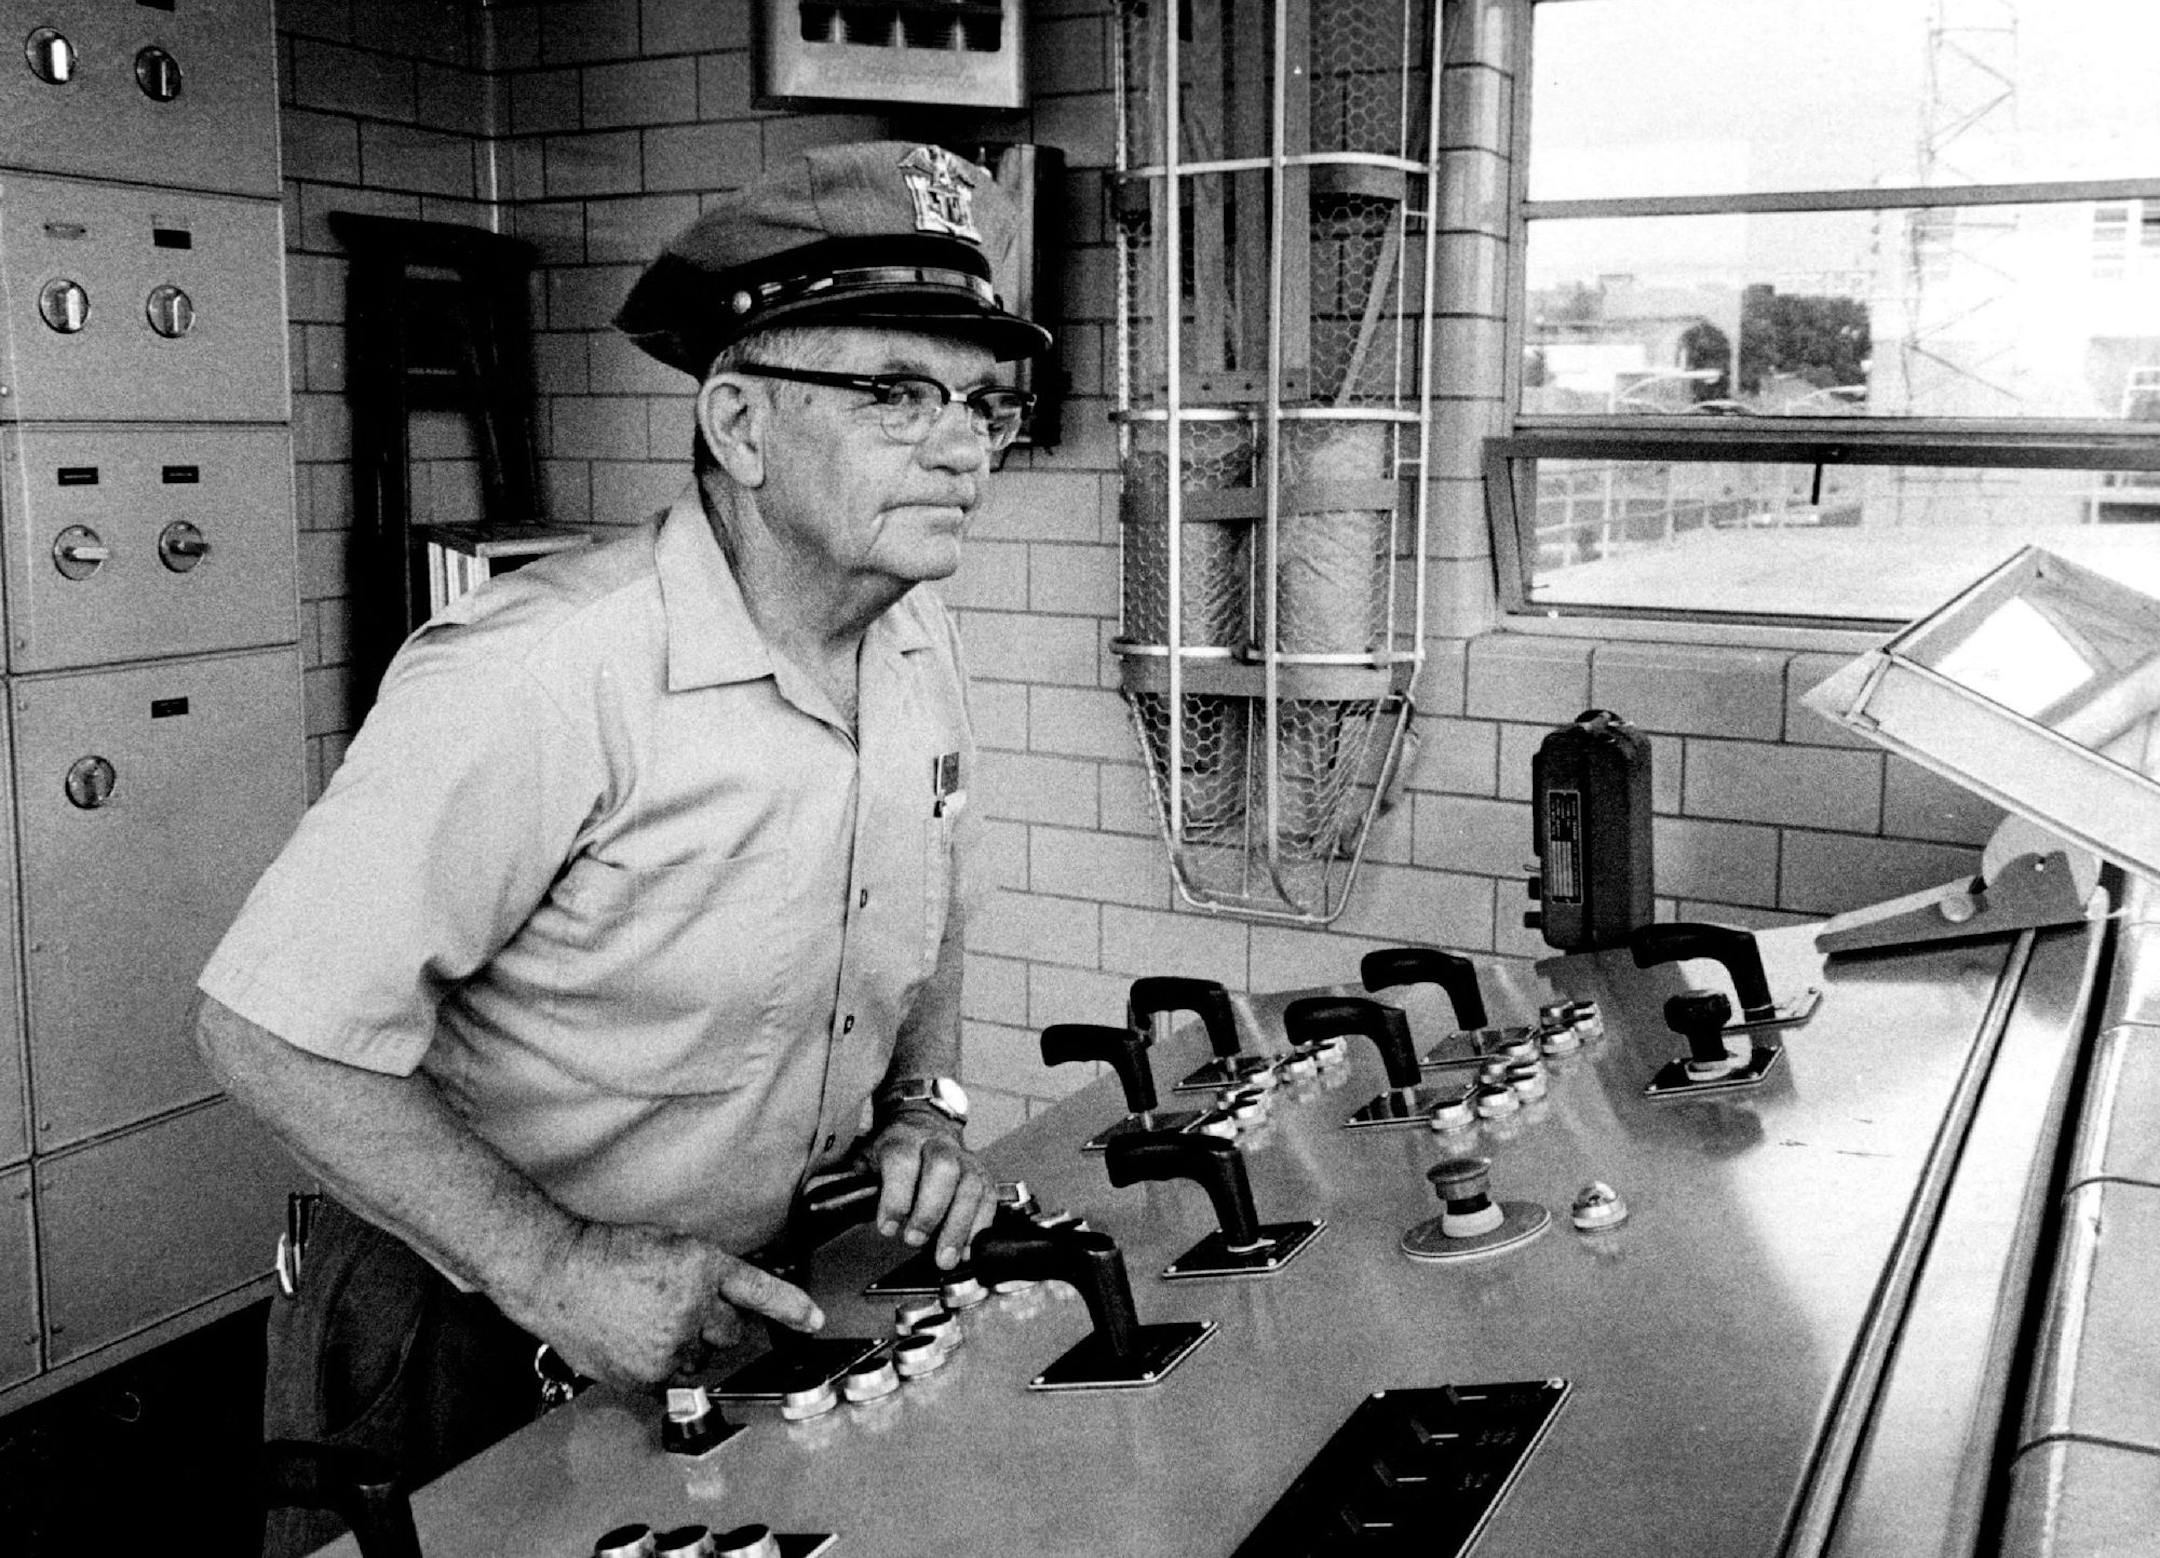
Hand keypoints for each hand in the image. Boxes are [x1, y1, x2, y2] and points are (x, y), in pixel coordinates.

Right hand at [510, 1220, 823, 1385]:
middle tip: (682, 1309)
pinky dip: (660, 1365)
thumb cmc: (608, 1253)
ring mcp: (670, 1345)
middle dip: (717, 1323)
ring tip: (649, 1321)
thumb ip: (705, 1272)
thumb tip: (729, 1297)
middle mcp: (693, 1308)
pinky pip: (672, 1378)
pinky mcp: (647, 1375)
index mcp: (703, 1268)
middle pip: (732, 1331)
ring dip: (687, 1345)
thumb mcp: (671, 1245)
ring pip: (702, 1356)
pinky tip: (636, 1341)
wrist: (559, 1274)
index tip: (814, 1320)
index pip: (761, 1291)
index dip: (792, 1308)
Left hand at [865, 1110, 994, 1269]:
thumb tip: (829, 1205)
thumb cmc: (893, 1152)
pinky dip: (980, 1227)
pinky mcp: (982, 1175)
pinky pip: (989, 1199)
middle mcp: (938, 1144)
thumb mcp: (867, 1160)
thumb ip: (855, 1183)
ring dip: (959, 1226)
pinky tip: (967, 1249)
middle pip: (943, 1169)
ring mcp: (964, 1159)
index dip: (896, 1196)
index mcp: (903, 1139)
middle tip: (915, 1240)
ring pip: (971, 1186)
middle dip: (930, 1210)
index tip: (888, 1228)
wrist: (923, 1125)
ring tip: (944, 1257)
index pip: (902, 1160)